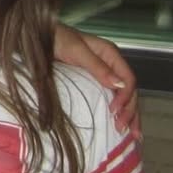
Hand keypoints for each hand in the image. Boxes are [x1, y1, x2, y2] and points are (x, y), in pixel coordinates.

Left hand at [54, 23, 140, 139]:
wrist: (40, 36)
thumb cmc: (57, 39)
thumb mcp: (76, 50)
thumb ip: (97, 66)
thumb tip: (120, 85)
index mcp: (110, 54)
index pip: (128, 78)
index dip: (126, 96)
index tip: (115, 111)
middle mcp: (111, 64)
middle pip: (129, 90)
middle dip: (130, 111)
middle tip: (124, 129)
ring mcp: (104, 74)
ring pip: (124, 96)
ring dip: (129, 115)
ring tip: (132, 135)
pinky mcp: (95, 82)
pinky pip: (111, 98)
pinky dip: (119, 112)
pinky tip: (121, 126)